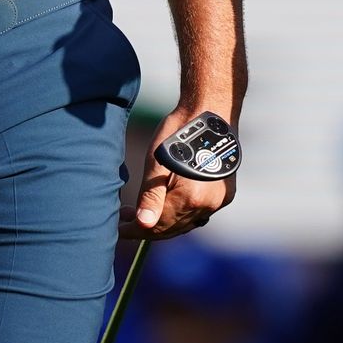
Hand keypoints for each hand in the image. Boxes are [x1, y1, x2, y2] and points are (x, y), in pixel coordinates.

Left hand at [121, 108, 237, 240]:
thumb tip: (143, 224)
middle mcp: (209, 204)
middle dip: (147, 227)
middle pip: (172, 228)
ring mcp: (219, 201)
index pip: (158, 226)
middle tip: (125, 217)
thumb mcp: (156, 162)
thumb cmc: (178, 132)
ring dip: (164, 221)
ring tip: (142, 211)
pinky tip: (166, 205)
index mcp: (191, 197)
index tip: (118, 229)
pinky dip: (180, 214)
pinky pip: (198, 214)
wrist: (209, 112)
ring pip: (185, 223)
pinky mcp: (225, 195)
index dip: (135, 230)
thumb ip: (151, 196)